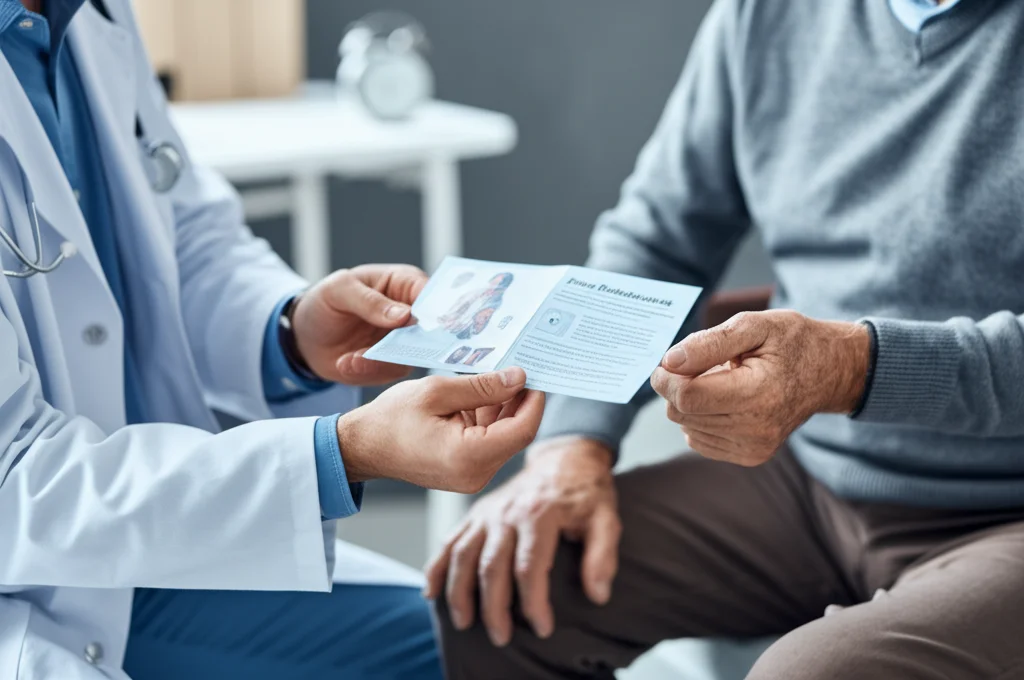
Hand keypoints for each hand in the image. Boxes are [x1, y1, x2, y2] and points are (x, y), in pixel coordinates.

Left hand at [291, 264, 427, 384]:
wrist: (306, 336)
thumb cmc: (325, 301)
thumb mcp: (339, 290)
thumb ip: (370, 301)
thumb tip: (405, 315)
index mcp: (404, 285)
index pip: (432, 294)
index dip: (436, 309)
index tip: (424, 324)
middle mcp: (412, 315)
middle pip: (430, 330)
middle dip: (411, 343)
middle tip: (384, 349)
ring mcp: (404, 342)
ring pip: (411, 356)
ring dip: (381, 360)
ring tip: (352, 358)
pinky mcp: (392, 365)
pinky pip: (389, 372)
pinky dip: (367, 370)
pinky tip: (346, 363)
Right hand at [337, 367, 544, 491]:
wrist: (363, 447)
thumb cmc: (391, 419)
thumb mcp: (437, 391)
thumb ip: (482, 386)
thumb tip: (518, 378)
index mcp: (469, 456)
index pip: (523, 429)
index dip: (534, 400)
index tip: (534, 373)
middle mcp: (475, 474)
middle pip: (516, 433)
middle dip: (519, 400)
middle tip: (515, 367)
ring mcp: (472, 476)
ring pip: (504, 436)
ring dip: (502, 407)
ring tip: (489, 377)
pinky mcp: (466, 471)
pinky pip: (489, 442)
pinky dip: (488, 418)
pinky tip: (477, 396)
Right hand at [424, 436, 618, 646]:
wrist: (564, 457)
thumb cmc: (586, 492)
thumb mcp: (606, 518)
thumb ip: (602, 556)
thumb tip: (597, 595)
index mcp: (539, 514)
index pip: (529, 566)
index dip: (534, 602)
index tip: (542, 628)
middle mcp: (507, 512)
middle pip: (491, 566)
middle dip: (493, 607)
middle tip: (501, 637)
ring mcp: (487, 512)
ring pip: (463, 555)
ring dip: (459, 592)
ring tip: (465, 623)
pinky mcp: (476, 513)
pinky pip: (449, 541)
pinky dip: (437, 567)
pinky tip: (432, 593)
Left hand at [651, 310, 869, 466]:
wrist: (830, 371)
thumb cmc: (793, 342)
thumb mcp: (755, 325)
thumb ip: (709, 342)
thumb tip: (670, 361)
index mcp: (759, 393)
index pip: (688, 396)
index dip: (667, 378)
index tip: (667, 362)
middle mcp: (757, 428)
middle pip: (682, 413)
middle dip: (678, 387)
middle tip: (700, 365)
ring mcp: (754, 446)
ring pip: (687, 426)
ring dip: (693, 402)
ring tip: (722, 381)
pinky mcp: (751, 455)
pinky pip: (699, 440)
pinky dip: (701, 418)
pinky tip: (725, 400)